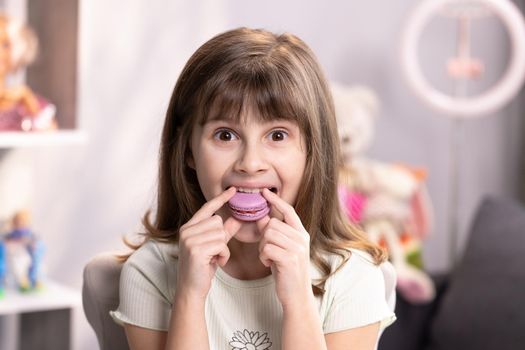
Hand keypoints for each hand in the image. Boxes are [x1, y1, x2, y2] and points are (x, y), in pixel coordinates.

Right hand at [176, 187, 241, 300]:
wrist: (191, 289)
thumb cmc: (202, 268)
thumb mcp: (214, 247)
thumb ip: (224, 232)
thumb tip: (236, 218)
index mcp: (188, 227)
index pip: (207, 208)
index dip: (221, 199)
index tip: (233, 190)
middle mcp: (186, 230)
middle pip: (218, 222)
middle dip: (222, 238)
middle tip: (214, 253)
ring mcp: (189, 240)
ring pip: (221, 234)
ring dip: (223, 248)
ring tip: (214, 258)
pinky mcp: (196, 250)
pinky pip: (221, 245)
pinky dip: (224, 255)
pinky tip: (215, 263)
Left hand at [257, 188, 312, 308]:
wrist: (296, 296)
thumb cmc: (287, 272)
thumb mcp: (282, 250)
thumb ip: (275, 234)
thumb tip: (264, 218)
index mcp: (302, 234)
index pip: (288, 211)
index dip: (276, 200)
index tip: (265, 192)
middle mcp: (302, 238)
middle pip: (272, 224)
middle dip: (263, 237)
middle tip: (267, 252)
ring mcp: (297, 248)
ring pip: (268, 235)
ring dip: (262, 248)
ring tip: (269, 258)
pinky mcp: (289, 259)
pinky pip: (266, 248)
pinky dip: (263, 257)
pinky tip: (269, 265)